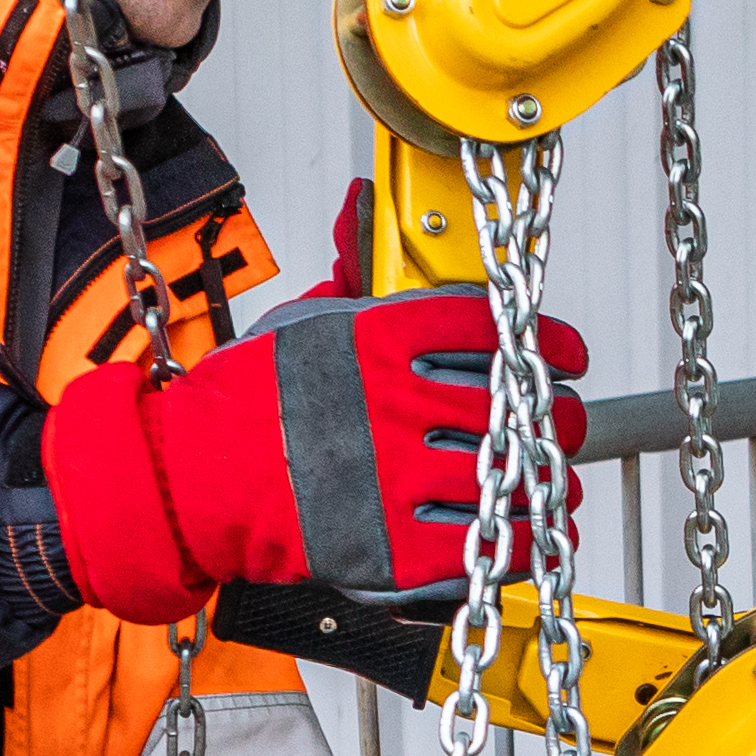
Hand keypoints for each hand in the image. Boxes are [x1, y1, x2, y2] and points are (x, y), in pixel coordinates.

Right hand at [41, 291, 591, 619]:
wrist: (187, 480)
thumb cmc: (241, 403)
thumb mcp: (299, 322)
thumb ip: (352, 277)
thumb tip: (361, 209)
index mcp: (379, 339)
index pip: (496, 328)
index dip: (549, 342)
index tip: (568, 353)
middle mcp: (397, 402)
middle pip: (520, 403)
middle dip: (557, 416)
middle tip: (562, 423)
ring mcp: (397, 475)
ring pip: (515, 476)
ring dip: (547, 482)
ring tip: (550, 485)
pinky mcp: (393, 546)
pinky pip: (489, 543)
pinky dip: (521, 540)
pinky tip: (527, 534)